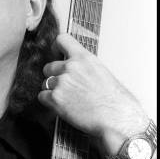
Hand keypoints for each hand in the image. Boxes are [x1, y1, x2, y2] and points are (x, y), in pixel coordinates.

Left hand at [38, 33, 149, 154]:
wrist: (117, 119)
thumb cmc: (116, 101)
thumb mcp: (103, 73)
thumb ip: (86, 68)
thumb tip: (78, 71)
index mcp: (85, 58)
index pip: (62, 40)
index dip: (56, 48)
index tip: (56, 54)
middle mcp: (71, 67)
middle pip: (49, 66)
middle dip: (54, 76)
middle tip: (65, 87)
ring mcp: (62, 82)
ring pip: (45, 83)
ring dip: (52, 90)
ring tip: (67, 99)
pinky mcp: (55, 99)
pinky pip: (42, 96)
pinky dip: (48, 102)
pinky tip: (61, 107)